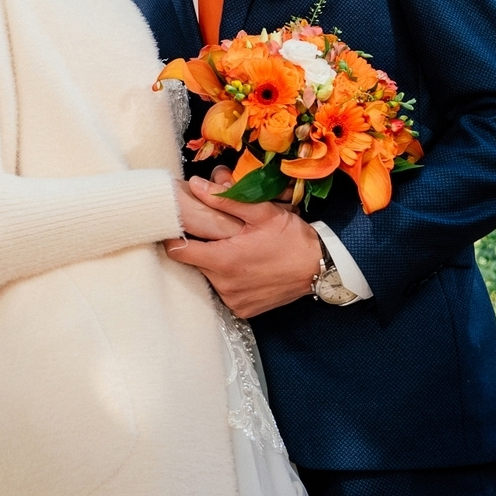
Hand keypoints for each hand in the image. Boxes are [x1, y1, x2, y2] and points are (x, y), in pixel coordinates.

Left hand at [161, 176, 322, 317]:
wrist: (321, 269)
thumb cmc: (292, 238)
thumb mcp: (261, 212)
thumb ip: (224, 199)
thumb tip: (195, 185)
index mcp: (224, 260)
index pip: (178, 251)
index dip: (174, 236)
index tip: (178, 226)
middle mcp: (224, 285)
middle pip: (193, 263)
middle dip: (199, 247)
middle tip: (213, 233)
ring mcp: (234, 300)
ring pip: (208, 278)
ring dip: (215, 264)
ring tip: (233, 249)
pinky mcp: (244, 310)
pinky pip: (224, 292)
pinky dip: (229, 280)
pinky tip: (244, 268)